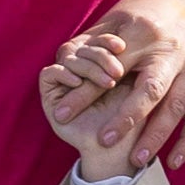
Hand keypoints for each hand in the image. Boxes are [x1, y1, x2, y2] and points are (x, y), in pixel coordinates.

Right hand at [35, 47, 147, 175]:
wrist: (120, 148)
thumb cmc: (134, 118)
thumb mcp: (136, 85)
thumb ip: (129, 61)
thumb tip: (125, 35)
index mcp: (99, 63)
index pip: (97, 39)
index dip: (106, 41)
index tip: (121, 46)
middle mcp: (80, 70)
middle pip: (82, 46)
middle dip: (100, 56)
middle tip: (118, 72)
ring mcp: (64, 82)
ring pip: (66, 57)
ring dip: (86, 67)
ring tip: (107, 82)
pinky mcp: (50, 96)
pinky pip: (49, 74)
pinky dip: (63, 74)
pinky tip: (80, 83)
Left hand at [42, 0, 184, 171]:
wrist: (182, 1)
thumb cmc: (138, 17)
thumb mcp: (113, 24)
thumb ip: (90, 50)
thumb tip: (62, 72)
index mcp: (144, 35)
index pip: (112, 67)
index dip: (87, 90)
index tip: (62, 113)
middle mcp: (172, 53)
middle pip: (151, 89)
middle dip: (128, 118)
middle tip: (104, 141)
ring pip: (177, 107)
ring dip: (158, 135)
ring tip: (136, 160)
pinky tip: (174, 162)